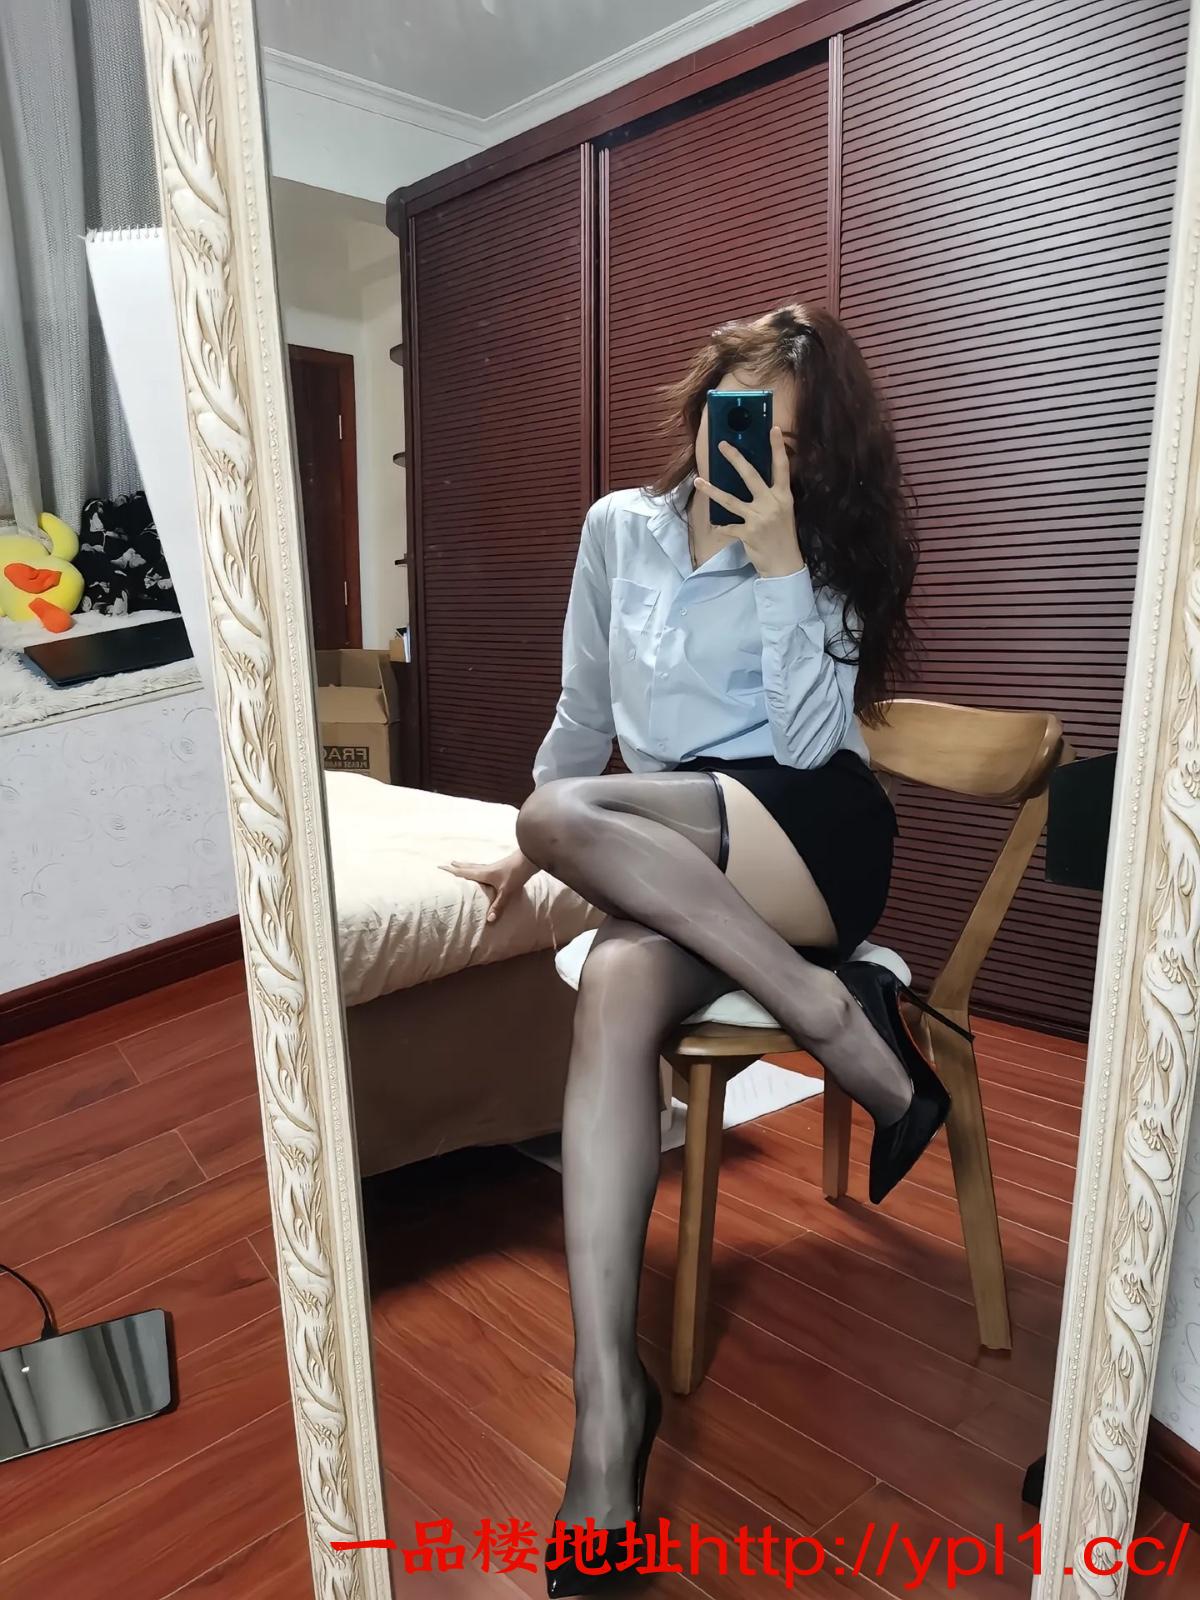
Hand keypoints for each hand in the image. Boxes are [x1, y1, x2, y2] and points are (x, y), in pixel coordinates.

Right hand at [442, 848, 536, 922]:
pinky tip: (483, 870)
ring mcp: (493, 866)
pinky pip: (484, 867)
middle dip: (458, 866)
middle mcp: (486, 869)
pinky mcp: (500, 866)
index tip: (440, 867)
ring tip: (460, 864)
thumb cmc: (516, 873)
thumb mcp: (507, 891)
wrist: (530, 858)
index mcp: (484, 874)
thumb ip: (498, 905)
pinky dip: (477, 868)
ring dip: (467, 866)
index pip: (464, 872)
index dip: (451, 870)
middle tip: (448, 864)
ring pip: (476, 866)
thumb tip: (488, 920)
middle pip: (468, 867)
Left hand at [695, 426, 804, 578]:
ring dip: (713, 490)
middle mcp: (771, 504)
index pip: (782, 467)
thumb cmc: (784, 536)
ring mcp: (758, 518)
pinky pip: (729, 526)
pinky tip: (717, 526)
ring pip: (730, 500)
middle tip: (723, 445)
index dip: (777, 447)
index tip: (772, 429)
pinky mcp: (747, 532)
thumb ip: (772, 496)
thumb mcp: (784, 512)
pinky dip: (723, 526)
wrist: (785, 564)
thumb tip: (756, 482)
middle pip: (751, 476)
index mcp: (783, 496)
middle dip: (735, 459)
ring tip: (699, 481)